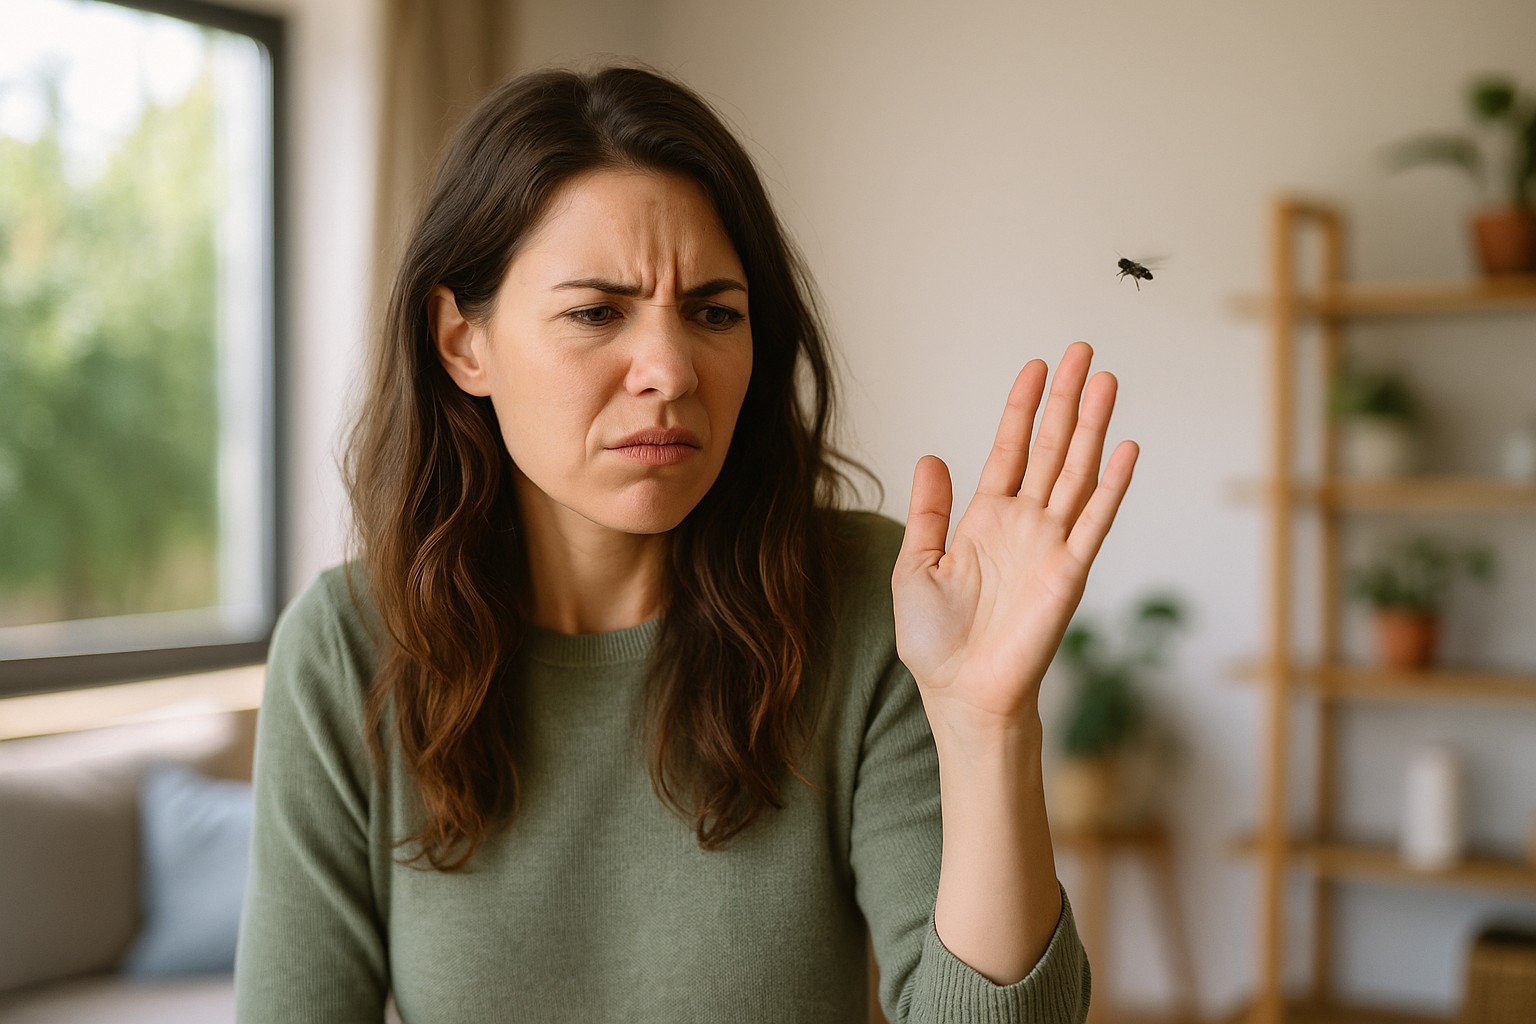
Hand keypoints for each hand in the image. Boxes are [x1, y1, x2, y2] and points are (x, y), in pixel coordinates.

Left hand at [892, 341, 1138, 732]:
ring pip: (1076, 471)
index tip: (1036, 365)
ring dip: (1092, 426)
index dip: (1023, 406)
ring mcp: (1051, 544)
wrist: (963, 693)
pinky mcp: (1070, 571)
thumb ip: (928, 512)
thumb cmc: (937, 642)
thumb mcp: (916, 566)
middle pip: (1050, 447)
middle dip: (1065, 399)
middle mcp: (1024, 523)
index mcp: (985, 519)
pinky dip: (1111, 484)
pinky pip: (1094, 520)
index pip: (1010, 448)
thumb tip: (930, 457)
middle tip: (1082, 350)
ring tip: (1105, 380)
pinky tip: (1124, 446)